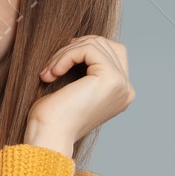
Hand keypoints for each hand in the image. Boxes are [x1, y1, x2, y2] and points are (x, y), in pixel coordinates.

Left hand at [24, 35, 132, 155]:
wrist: (49, 135)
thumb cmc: (53, 116)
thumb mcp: (73, 86)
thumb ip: (85, 68)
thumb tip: (80, 40)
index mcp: (120, 92)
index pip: (110, 52)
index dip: (82, 49)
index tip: (58, 61)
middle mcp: (126, 89)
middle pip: (105, 44)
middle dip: (74, 48)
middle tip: (51, 66)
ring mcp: (121, 84)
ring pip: (95, 44)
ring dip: (66, 53)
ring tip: (49, 71)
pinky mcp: (111, 78)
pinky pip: (88, 49)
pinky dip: (66, 55)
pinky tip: (52, 73)